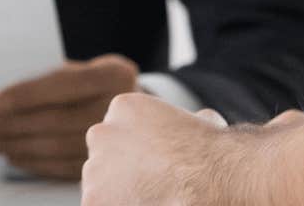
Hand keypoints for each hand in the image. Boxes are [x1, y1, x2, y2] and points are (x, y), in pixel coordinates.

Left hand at [0, 53, 137, 179]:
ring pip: (56, 147)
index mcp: (113, 75)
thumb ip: (49, 78)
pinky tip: (15, 155)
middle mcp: (118, 109)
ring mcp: (116, 141)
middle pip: (57, 120)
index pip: (64, 84)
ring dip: (18, 146)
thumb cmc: (93, 85)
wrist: (133, 111)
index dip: (27, 95)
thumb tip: (2, 100)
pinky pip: (62, 167)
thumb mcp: (80, 69)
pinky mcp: (106, 165)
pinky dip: (34, 163)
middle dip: (13, 124)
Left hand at [83, 92, 238, 205]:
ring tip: (152, 199)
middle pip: (104, 158)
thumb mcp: (203, 121)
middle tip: (151, 186)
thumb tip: (200, 120)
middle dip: (122, 172)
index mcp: (123, 108)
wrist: (207, 180)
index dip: (138, 151)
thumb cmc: (211, 153)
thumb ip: (187, 119)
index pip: (119, 130)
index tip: (155, 164)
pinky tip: (146, 205)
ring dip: (119, 196)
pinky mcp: (92, 199)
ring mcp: (93, 167)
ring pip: (100, 187)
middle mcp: (101, 133)